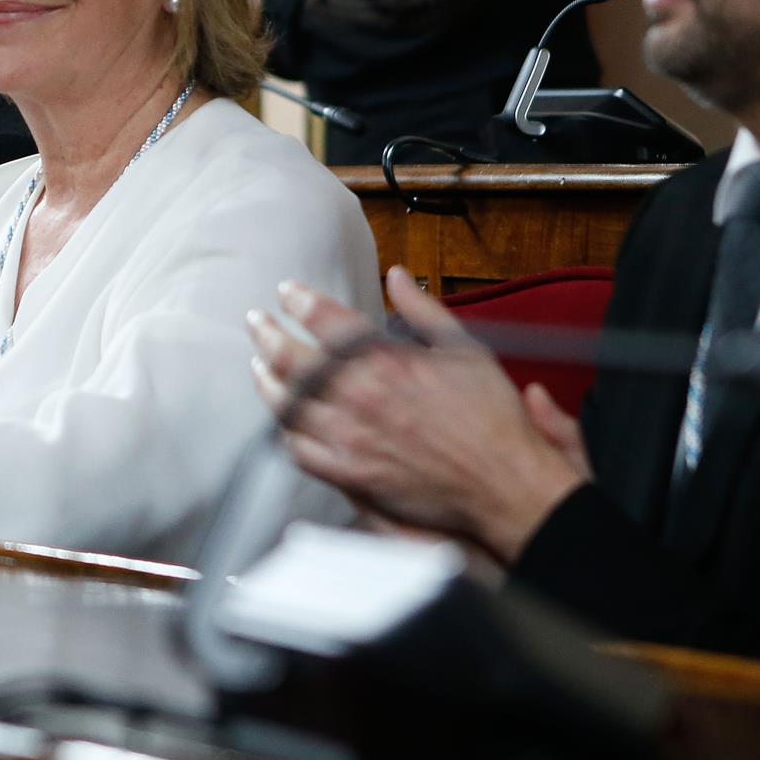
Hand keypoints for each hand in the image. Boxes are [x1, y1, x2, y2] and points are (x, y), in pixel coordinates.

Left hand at [246, 267, 588, 563]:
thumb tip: (398, 277)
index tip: (287, 291)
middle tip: (256, 321)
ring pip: (288, 405)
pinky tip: (284, 423)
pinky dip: (287, 434)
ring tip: (258, 366)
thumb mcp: (464, 349)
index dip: (299, 300)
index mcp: (386, 360)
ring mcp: (352, 438)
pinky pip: (302, 452)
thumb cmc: (490, 417)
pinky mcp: (352, 474)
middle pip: (293, 359)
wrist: (503, 482)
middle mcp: (361, 396)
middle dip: (268, 334)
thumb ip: (423, 310)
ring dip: (267, 381)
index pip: (325, 319)